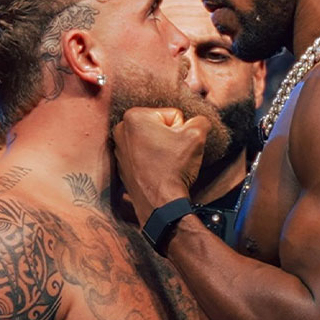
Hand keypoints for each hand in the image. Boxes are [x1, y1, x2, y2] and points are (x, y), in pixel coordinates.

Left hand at [112, 107, 209, 224]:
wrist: (160, 204)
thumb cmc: (173, 169)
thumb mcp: (196, 136)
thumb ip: (200, 121)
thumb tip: (199, 122)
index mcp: (135, 116)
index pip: (172, 115)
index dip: (182, 130)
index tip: (179, 146)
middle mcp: (121, 130)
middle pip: (160, 126)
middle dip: (171, 138)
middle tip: (174, 155)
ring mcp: (119, 149)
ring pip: (153, 141)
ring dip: (162, 149)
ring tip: (167, 164)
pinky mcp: (122, 166)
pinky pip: (144, 156)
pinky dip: (153, 161)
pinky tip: (159, 171)